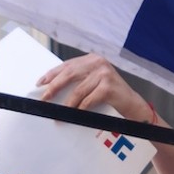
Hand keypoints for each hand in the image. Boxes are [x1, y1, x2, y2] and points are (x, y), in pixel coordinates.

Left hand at [35, 54, 156, 125]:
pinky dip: (81, 108)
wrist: (132, 105)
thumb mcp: (94, 82)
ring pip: (78, 90)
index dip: (52, 74)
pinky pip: (88, 100)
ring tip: (60, 113)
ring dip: (67, 104)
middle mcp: (98, 62)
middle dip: (54, 87)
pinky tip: (77, 113)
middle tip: (45, 98)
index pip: (67, 65)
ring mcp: (104, 73)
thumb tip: (53, 88)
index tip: (41, 83)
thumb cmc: (111, 96)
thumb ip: (78, 80)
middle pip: (69, 74)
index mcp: (92, 59)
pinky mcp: (109, 86)